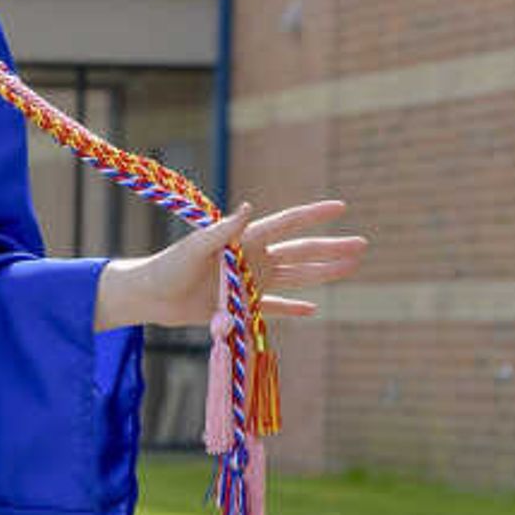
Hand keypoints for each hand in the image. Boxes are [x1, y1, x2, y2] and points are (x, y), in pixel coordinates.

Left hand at [95, 200, 368, 333]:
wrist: (151, 295)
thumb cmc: (169, 266)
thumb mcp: (196, 246)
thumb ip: (224, 231)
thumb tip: (247, 207)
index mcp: (245, 239)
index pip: (287, 224)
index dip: (314, 215)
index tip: (341, 206)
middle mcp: (253, 258)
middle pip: (301, 251)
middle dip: (332, 248)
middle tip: (362, 245)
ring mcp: (250, 282)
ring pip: (296, 276)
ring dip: (323, 274)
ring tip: (351, 268)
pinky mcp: (242, 305)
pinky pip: (274, 307)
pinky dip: (293, 308)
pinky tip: (315, 308)